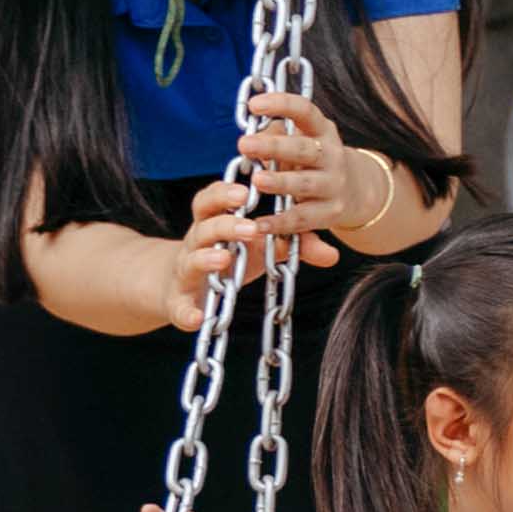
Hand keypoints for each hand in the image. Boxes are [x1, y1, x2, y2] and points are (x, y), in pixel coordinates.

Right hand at [165, 180, 327, 331]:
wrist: (185, 285)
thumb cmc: (231, 258)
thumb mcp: (260, 248)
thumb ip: (293, 246)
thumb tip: (333, 254)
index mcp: (214, 223)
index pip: (212, 200)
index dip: (225, 193)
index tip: (246, 192)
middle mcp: (196, 244)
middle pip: (203, 227)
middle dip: (225, 225)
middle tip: (250, 227)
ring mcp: (185, 272)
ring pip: (190, 261)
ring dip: (206, 259)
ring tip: (224, 260)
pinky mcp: (179, 302)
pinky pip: (179, 308)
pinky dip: (186, 313)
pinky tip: (197, 319)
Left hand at [234, 92, 380, 230]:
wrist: (355, 190)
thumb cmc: (311, 161)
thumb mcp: (299, 141)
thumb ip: (275, 137)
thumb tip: (250, 138)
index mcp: (321, 131)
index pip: (305, 111)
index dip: (281, 105)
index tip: (255, 105)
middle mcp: (332, 155)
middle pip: (304, 149)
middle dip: (274, 147)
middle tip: (245, 144)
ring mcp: (334, 184)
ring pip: (305, 184)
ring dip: (281, 182)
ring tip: (258, 180)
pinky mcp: (332, 212)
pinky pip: (303, 218)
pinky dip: (281, 222)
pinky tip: (260, 224)